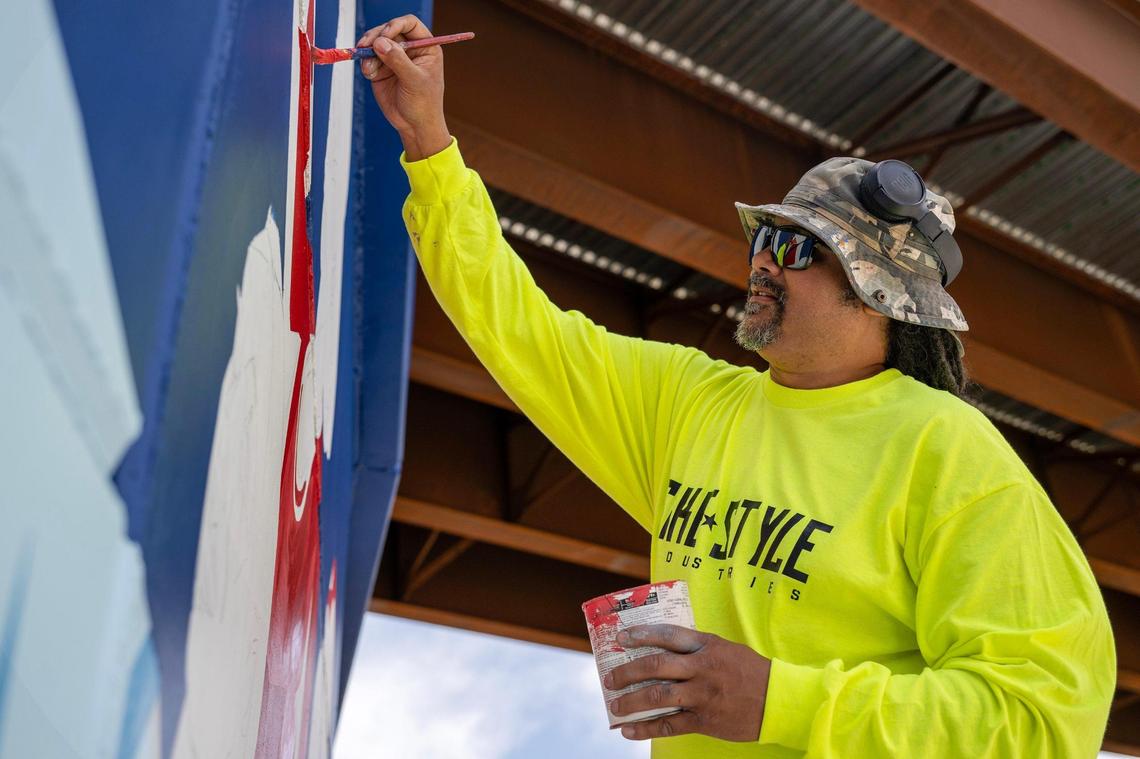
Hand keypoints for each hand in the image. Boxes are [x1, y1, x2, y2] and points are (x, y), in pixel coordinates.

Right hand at [357, 15, 450, 159]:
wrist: (414, 127)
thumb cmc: (424, 104)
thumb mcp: (414, 81)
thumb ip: (398, 61)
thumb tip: (380, 42)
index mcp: (425, 47)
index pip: (409, 24)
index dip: (395, 25)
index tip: (385, 35)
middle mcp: (409, 49)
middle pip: (388, 30)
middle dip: (376, 37)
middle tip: (366, 46)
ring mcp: (394, 58)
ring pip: (375, 43)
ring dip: (368, 52)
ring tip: (369, 69)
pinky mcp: (381, 69)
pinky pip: (368, 59)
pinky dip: (366, 64)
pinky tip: (370, 75)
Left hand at [605, 624, 770, 741]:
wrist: (778, 700)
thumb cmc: (749, 671)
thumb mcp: (725, 648)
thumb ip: (696, 647)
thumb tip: (661, 647)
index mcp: (707, 646)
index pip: (668, 634)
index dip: (642, 635)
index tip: (621, 638)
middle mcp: (702, 668)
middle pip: (656, 665)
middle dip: (628, 671)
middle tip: (610, 678)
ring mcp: (702, 695)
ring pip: (658, 696)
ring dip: (631, 701)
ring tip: (614, 705)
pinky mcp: (705, 720)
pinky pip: (669, 725)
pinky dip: (646, 728)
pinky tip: (628, 730)